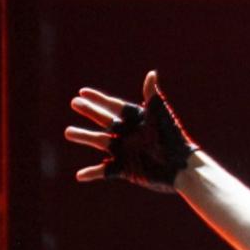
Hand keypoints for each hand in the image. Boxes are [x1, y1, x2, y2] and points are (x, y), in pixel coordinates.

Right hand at [66, 70, 198, 192]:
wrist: (181, 167)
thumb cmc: (173, 140)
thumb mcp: (161, 117)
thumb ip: (153, 97)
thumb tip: (152, 73)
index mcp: (137, 120)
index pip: (115, 106)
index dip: (99, 99)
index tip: (83, 92)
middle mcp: (129, 134)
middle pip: (104, 121)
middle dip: (89, 112)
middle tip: (74, 103)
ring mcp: (126, 151)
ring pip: (99, 142)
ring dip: (84, 136)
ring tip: (68, 132)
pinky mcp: (126, 169)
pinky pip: (105, 171)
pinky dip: (92, 173)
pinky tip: (79, 176)